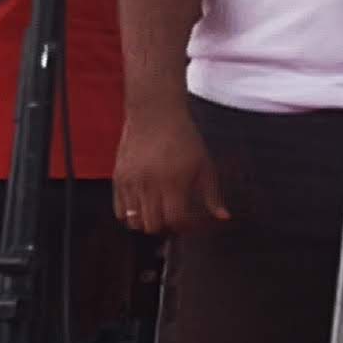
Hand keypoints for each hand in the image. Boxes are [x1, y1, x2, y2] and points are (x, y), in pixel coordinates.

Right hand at [109, 98, 228, 237]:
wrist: (155, 114)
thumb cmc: (184, 139)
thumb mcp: (205, 165)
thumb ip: (212, 195)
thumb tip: (224, 218)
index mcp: (174, 183)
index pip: (175, 220)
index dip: (185, 226)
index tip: (191, 222)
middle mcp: (149, 185)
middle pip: (152, 226)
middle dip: (166, 228)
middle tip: (175, 220)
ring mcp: (130, 182)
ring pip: (133, 221)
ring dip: (147, 223)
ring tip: (159, 214)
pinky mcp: (117, 178)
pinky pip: (118, 210)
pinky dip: (131, 215)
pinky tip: (144, 207)